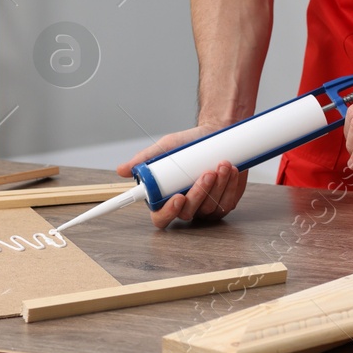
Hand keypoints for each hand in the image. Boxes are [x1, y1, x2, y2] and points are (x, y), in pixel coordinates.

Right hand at [116, 125, 248, 227]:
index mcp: (165, 198)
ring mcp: (205, 207)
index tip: (178, 197)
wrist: (215, 135)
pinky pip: (227, 202)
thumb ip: (145, 159)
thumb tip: (121, 170)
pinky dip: (231, 186)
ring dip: (218, 186)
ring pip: (210, 207)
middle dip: (199, 193)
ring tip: (221, 164)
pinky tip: (231, 171)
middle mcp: (185, 206)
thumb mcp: (166, 147)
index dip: (168, 212)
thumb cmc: (188, 144)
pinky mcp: (224, 202)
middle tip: (206, 173)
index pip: (161, 218)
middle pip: (188, 213)